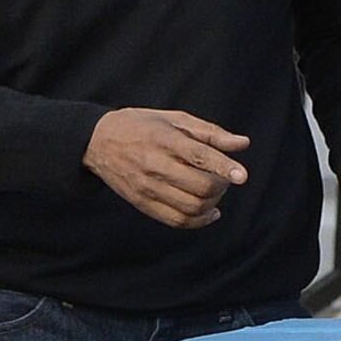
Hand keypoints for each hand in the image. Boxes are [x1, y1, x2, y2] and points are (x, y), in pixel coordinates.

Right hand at [85, 108, 248, 228]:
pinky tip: (210, 212)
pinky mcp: (142, 203)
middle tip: (225, 177)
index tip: (242, 176)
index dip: (224, 167)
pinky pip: (177, 220)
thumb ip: (210, 133)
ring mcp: (147, 187)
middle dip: (221, 185)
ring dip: (213, 203)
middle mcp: (154, 165)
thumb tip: (243, 144)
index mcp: (164, 139)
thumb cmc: (142, 126)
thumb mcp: (174, 120)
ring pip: (192, 207)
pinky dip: (200, 220)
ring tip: (215, 192)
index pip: (199, 156)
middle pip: (200, 186)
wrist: (97, 142)